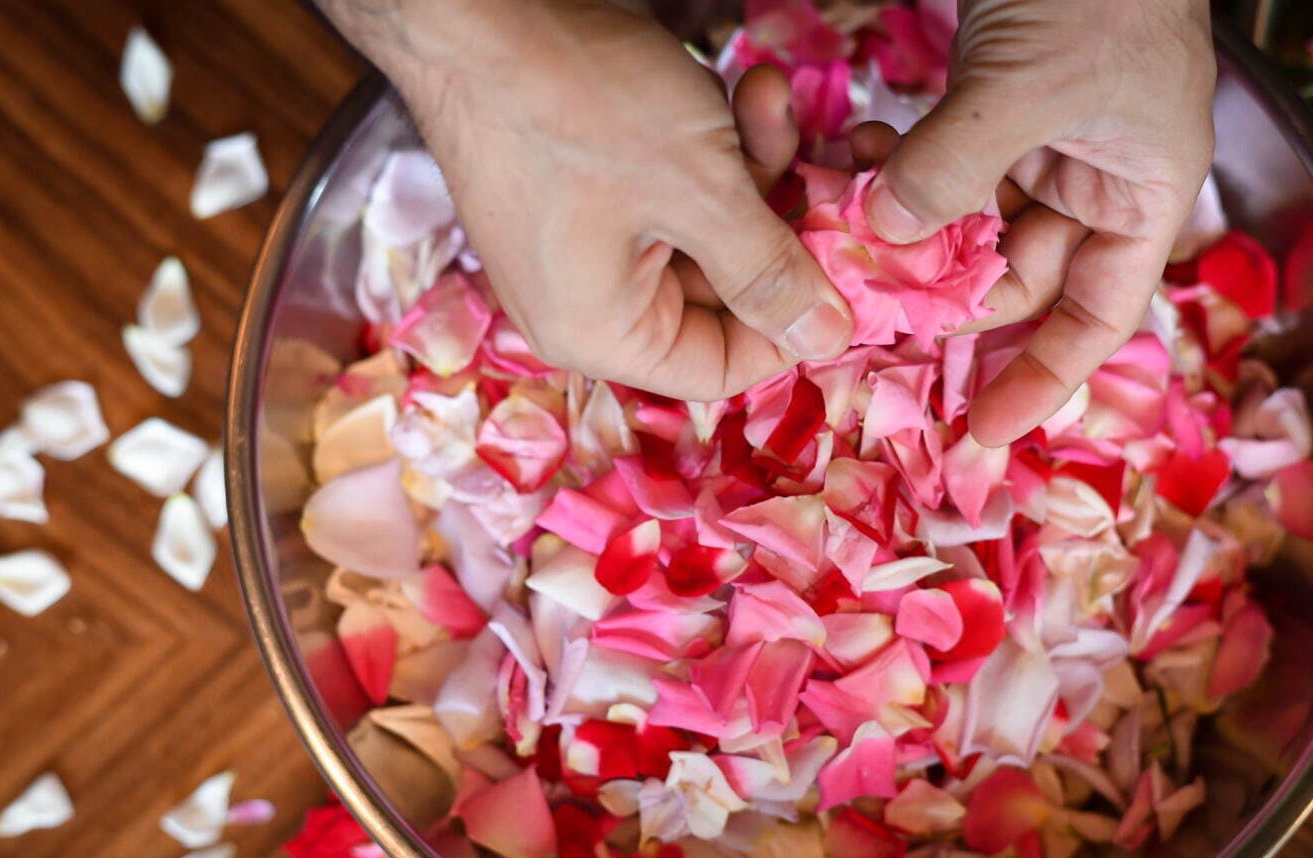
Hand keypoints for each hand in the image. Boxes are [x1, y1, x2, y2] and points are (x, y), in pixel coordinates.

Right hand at [318, 0, 851, 400]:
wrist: (470, 10)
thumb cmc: (575, 103)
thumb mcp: (700, 192)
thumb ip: (770, 273)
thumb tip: (832, 341)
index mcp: (601, 333)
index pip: (721, 368)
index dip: (792, 322)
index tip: (842, 260)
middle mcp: (586, 303)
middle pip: (720, 294)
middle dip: (777, 219)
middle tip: (824, 159)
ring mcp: (581, 245)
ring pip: (705, 231)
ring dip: (753, 166)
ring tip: (767, 97)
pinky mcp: (583, 192)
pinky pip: (671, 192)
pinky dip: (711, 147)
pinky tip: (738, 90)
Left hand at [863, 0, 1215, 445]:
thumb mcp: (1030, 86)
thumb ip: (959, 168)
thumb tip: (885, 236)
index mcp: (1138, 196)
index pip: (1094, 318)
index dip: (1042, 379)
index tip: (983, 430)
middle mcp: (1089, 183)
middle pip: (1012, 277)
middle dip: (940, 287)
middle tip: (870, 302)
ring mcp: (1039, 147)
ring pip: (963, 226)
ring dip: (906, 226)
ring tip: (855, 208)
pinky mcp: (990, 112)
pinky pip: (937, 171)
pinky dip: (897, 171)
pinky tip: (860, 156)